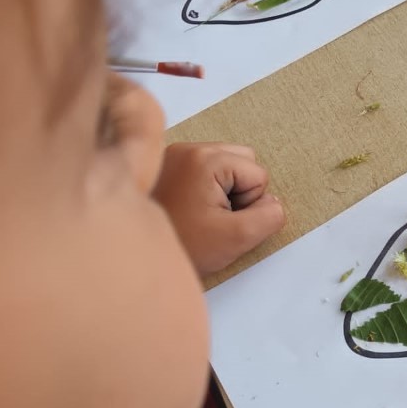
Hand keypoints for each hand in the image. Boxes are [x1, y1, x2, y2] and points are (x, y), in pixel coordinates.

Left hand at [153, 142, 285, 276]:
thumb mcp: (236, 238)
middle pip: (243, 161)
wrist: (133, 260)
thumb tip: (273, 203)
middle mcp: (187, 148)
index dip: (249, 204)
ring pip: (226, 166)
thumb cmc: (184, 247)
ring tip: (202, 215)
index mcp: (205, 158)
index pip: (258, 174)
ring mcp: (174, 155)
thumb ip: (269, 217)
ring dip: (224, 191)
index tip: (220, 222)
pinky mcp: (167, 165)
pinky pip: (206, 170)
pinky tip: (192, 210)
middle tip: (214, 218)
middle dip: (239, 192)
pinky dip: (207, 189)